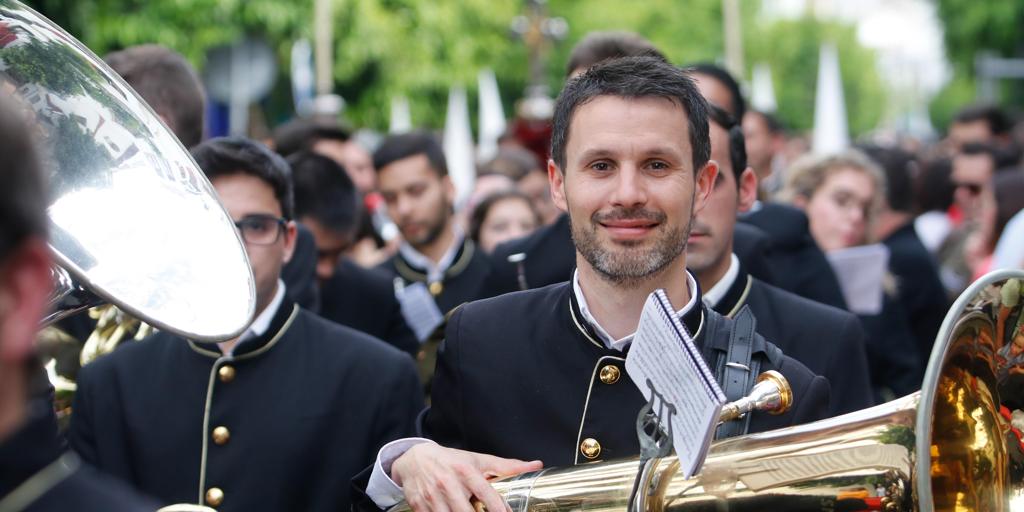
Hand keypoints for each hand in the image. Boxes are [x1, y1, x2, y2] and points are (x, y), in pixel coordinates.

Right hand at [391, 443, 542, 511]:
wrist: (414, 459)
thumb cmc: (450, 460)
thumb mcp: (477, 460)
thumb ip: (506, 466)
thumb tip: (535, 465)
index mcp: (465, 470)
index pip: (485, 493)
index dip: (497, 508)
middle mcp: (448, 483)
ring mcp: (432, 496)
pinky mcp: (419, 505)